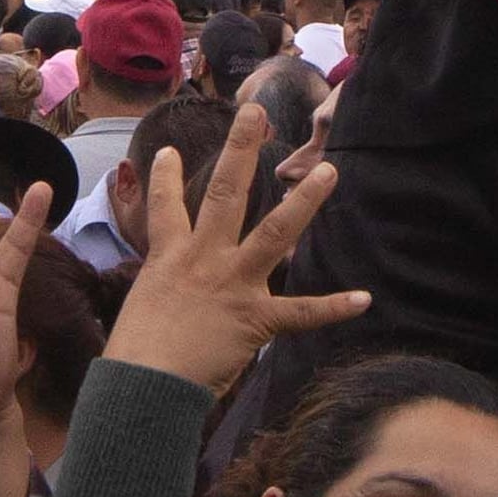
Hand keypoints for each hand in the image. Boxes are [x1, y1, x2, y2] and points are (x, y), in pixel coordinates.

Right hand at [105, 121, 368, 396]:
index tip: (170, 152)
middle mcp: (203, 260)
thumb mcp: (140, 310)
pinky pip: (301, 312)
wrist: (142, 385)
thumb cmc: (133, 358)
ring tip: (329, 172)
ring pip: (274, 233)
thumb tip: (164, 304)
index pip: (166, 207)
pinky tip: (364, 299)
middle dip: (241, 148)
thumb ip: (161, 296)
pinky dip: (334, 307)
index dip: (166, 177)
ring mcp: (232, 285)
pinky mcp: (254, 319)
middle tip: (255, 112)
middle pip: (225, 193)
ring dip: (305, 202)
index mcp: (168, 258)